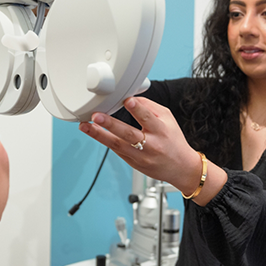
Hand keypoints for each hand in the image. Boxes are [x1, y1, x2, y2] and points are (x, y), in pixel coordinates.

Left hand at [79, 97, 202, 194]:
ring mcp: (140, 156)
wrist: (180, 168)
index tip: (127, 100)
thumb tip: (131, 97)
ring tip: (85, 126)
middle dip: (111, 125)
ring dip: (99, 135)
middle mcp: (150, 145)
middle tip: (96, 116)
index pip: (148, 118)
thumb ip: (150, 107)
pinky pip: (116, 150)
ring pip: (117, 145)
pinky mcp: (132, 162)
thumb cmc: (173, 140)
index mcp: (161, 131)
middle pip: (128, 134)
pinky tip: (92, 132)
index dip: (138, 109)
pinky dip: (104, 140)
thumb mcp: (168, 119)